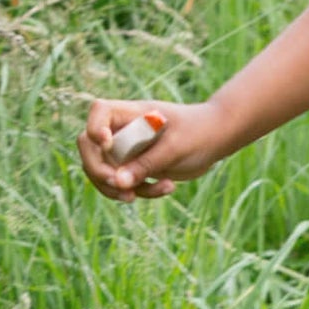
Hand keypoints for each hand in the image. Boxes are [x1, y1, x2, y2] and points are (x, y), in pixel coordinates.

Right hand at [77, 98, 230, 201]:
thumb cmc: (200, 133)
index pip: (99, 112)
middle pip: (90, 147)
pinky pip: (125, 184)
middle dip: (99, 171)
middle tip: (121, 188)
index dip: (94, 128)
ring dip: (116, 189)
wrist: (218, 138)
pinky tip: (168, 188)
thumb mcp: (175, 148)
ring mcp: (128, 149)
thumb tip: (118, 182)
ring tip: (138, 196)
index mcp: (132, 113)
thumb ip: (147, 163)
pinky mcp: (136, 166)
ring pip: (103, 171)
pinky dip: (140, 191)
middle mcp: (124, 130)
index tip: (107, 145)